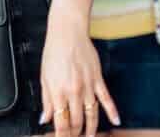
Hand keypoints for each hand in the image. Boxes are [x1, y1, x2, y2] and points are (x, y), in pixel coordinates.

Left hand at [40, 10, 118, 135]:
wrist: (67, 34)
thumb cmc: (54, 52)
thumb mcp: (44, 76)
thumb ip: (46, 100)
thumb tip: (44, 118)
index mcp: (58, 91)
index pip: (61, 122)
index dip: (61, 135)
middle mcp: (73, 91)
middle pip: (76, 121)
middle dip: (75, 134)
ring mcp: (87, 86)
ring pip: (91, 114)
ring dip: (92, 129)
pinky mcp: (98, 79)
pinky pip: (106, 99)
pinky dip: (112, 112)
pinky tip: (115, 122)